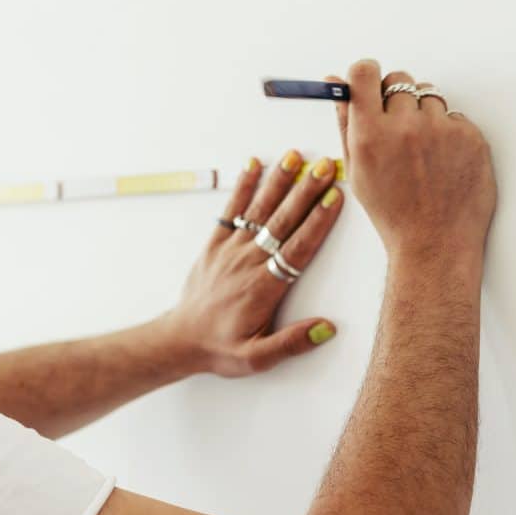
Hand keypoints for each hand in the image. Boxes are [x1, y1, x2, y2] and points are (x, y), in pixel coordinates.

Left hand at [162, 149, 345, 377]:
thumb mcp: (257, 358)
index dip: (318, 222)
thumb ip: (292, 343)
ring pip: (259, 210)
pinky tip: (252, 165)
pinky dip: (242, 187)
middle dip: (306, 191)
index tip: (335, 199)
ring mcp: (230, 250)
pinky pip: (230, 212)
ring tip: (294, 156)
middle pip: (283, 221)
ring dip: (278, 182)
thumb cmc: (221, 347)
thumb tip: (327, 328)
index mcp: (264, 287)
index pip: (298, 248)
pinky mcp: (215, 245)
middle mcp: (248, 262)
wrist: (180, 339)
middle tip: (325, 166)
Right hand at [329, 61, 495, 259]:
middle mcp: (405, 126)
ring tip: (422, 151)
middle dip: (395, 97)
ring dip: (423, 114)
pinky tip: (442, 161)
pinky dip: (448, 133)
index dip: (366, 74)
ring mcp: (441, 130)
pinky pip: (454, 117)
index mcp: (370, 134)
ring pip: (428, 96)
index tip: (368, 82)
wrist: (436, 243)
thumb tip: (335, 84)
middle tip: (397, 126)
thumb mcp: (357, 169)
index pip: (364, 73)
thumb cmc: (393, 211)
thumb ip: (345, 122)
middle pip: (398, 79)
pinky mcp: (470, 136)